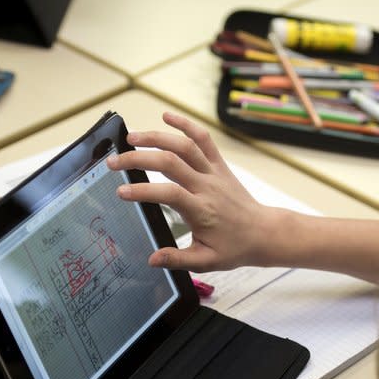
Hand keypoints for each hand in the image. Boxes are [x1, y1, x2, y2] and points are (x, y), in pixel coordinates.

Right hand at [107, 112, 272, 271]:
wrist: (263, 232)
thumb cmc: (234, 247)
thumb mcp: (206, 261)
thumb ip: (178, 259)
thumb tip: (152, 260)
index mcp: (202, 210)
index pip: (169, 194)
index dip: (144, 191)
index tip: (121, 192)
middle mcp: (207, 186)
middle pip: (171, 162)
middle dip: (139, 159)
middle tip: (115, 162)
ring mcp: (214, 172)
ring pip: (185, 146)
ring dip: (156, 137)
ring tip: (131, 138)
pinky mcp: (219, 165)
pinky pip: (203, 139)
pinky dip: (185, 125)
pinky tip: (166, 117)